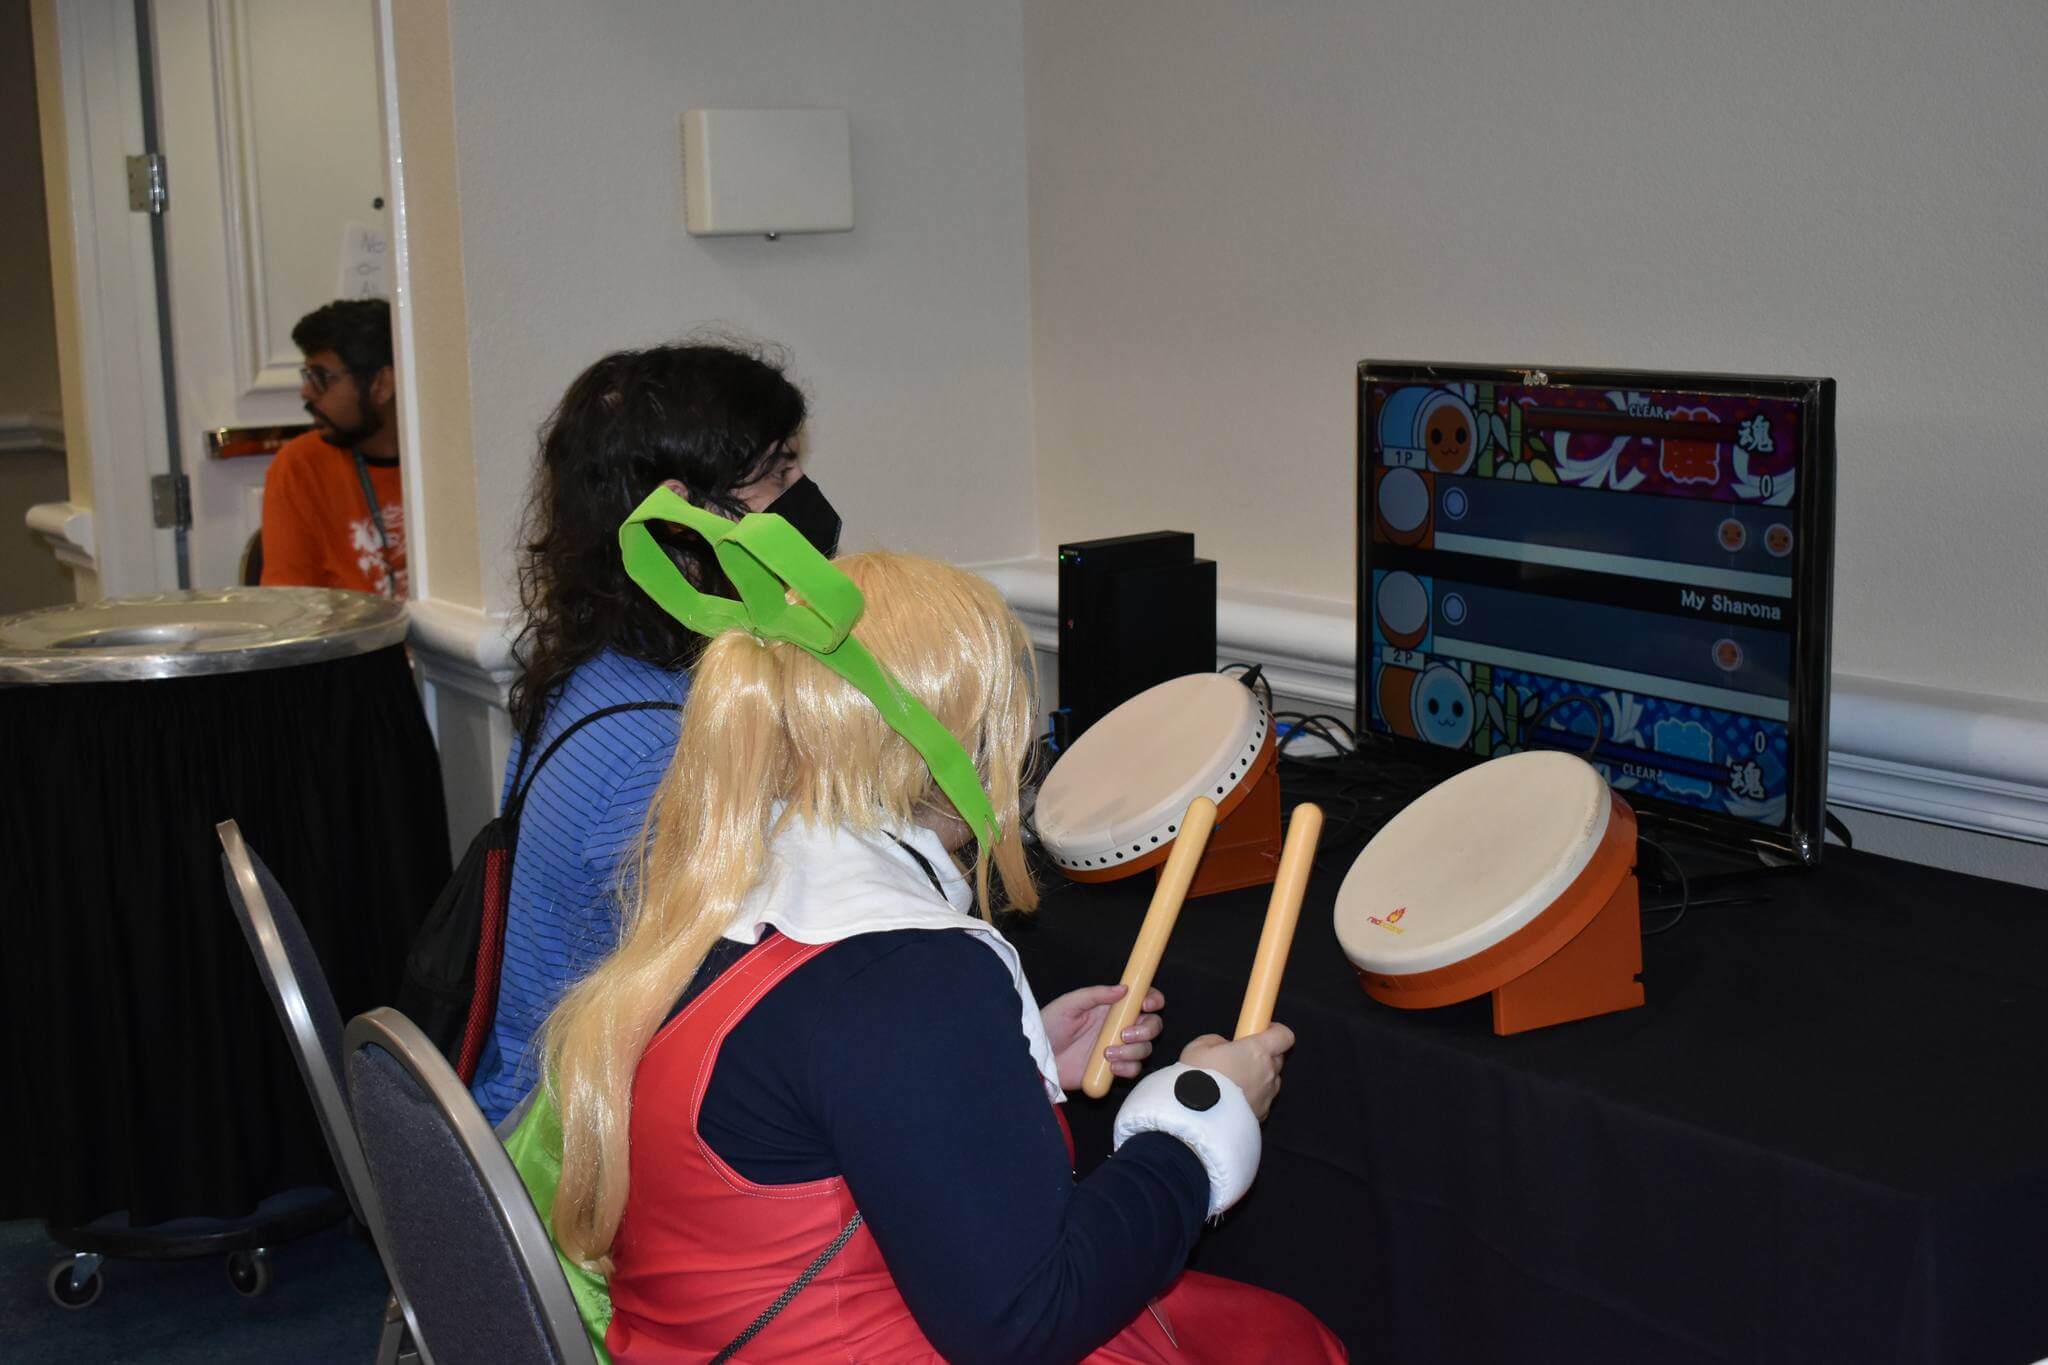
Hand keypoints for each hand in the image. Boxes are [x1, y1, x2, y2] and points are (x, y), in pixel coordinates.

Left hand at [1042, 984, 1164, 1090]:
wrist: (1037, 1058)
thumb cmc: (1048, 1027)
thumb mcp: (1068, 1005)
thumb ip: (1095, 995)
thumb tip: (1124, 989)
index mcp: (1111, 1008)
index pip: (1142, 1000)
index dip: (1152, 999)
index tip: (1146, 1004)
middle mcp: (1118, 1027)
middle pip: (1152, 1025)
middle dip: (1146, 1029)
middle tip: (1124, 1034)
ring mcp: (1117, 1049)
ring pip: (1145, 1048)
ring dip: (1132, 1051)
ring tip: (1106, 1053)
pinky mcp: (1112, 1069)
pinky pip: (1133, 1070)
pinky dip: (1127, 1068)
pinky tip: (1110, 1067)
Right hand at [1180, 1024, 1294, 1121]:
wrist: (1198, 1117)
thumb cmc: (1199, 1076)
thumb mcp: (1199, 1047)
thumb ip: (1218, 1042)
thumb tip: (1226, 1047)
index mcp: (1257, 1050)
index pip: (1284, 1035)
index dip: (1275, 1031)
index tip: (1260, 1031)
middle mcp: (1268, 1072)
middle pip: (1278, 1058)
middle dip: (1264, 1055)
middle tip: (1241, 1059)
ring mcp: (1268, 1096)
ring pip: (1271, 1081)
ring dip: (1259, 1078)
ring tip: (1235, 1084)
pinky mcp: (1262, 1115)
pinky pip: (1262, 1101)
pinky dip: (1253, 1098)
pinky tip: (1233, 1101)